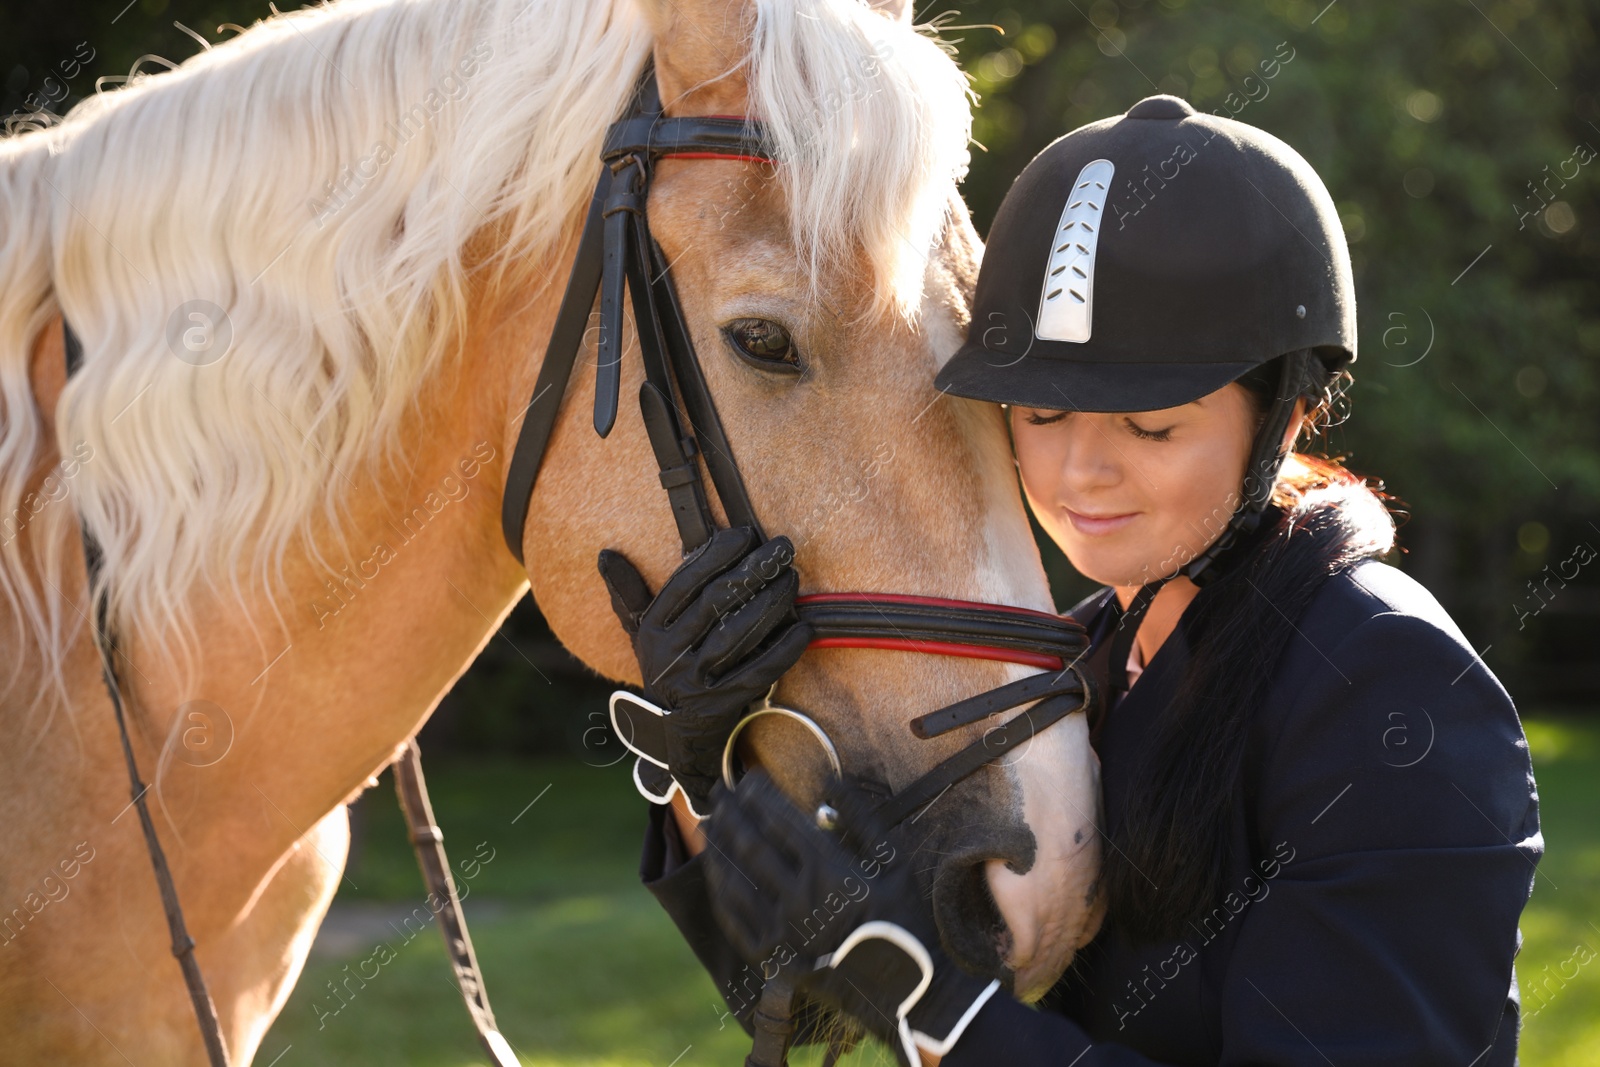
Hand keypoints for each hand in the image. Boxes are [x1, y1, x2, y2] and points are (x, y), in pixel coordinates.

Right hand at [599, 527, 811, 816]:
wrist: (671, 734)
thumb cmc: (664, 669)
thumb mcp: (641, 633)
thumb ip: (629, 593)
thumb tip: (606, 555)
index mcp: (652, 630)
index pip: (684, 583)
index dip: (715, 555)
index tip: (743, 534)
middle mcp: (671, 654)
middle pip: (715, 603)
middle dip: (752, 571)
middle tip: (782, 549)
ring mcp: (696, 681)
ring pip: (738, 633)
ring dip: (771, 603)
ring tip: (792, 579)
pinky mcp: (722, 704)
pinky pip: (759, 671)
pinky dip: (783, 649)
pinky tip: (804, 628)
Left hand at [702, 771, 999, 1065]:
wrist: (903, 989)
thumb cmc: (901, 919)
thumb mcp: (893, 863)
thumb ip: (860, 818)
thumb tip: (831, 779)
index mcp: (829, 870)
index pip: (780, 821)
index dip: (759, 795)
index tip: (749, 777)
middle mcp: (799, 898)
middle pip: (750, 844)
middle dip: (732, 811)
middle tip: (720, 790)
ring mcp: (780, 931)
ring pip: (734, 879)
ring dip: (718, 846)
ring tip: (710, 821)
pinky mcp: (771, 958)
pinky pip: (733, 919)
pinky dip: (720, 889)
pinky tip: (715, 871)